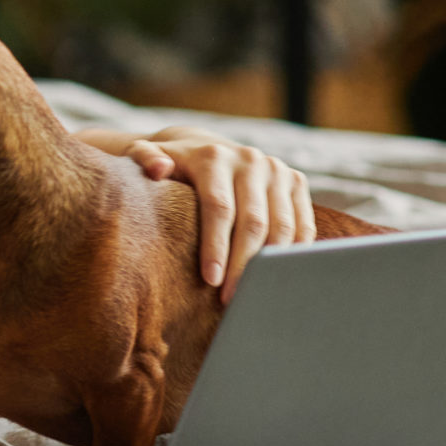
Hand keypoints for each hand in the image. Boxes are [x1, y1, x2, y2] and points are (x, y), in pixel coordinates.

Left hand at [122, 126, 313, 302]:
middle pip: (254, 221)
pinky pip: (302, 224)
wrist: (205, 147)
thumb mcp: (148, 156)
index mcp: (214, 156)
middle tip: (231, 298)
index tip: (210, 280)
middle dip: (243, 264)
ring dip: (271, 264)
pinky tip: (279, 278)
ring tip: (254, 294)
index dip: (216, 246)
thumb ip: (143, 158)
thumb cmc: (172, 166)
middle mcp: (250, 160)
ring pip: (282, 226)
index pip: (218, 207)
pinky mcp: (296, 181)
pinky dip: (293, 253)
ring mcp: (277, 170)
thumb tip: (159, 169)